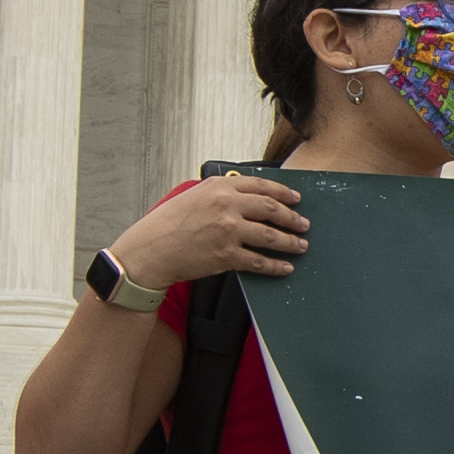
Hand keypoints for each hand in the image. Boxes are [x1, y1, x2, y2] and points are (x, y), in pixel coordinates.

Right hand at [117, 170, 311, 286]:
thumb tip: (249, 197)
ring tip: (301, 246)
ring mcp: (227, 231)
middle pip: (270, 209)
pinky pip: (259, 261)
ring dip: (289, 242)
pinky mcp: (226, 256)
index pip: (260, 185)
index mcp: (219, 187)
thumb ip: (220, 193)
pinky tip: (285, 267)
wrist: (150, 251)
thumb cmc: (168, 224)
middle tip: (304, 224)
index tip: (296, 199)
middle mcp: (225, 205)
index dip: (282, 192)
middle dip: (292, 217)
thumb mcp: (194, 196)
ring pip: (269, 236)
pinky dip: (275, 265)